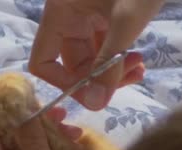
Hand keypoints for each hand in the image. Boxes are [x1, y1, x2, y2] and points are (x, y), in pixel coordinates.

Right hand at [29, 0, 163, 109]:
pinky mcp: (107, 15)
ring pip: (92, 58)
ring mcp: (88, 16)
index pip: (43, 60)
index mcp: (60, 13)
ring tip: (139, 69)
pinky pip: (105, 46)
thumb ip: (108, 65)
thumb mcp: (125, 22)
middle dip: (98, 78)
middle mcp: (69, 17)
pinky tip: (139, 62)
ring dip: (113, 70)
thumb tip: (95, 105)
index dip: (62, 82)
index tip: (91, 94)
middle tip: (128, 78)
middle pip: (72, 63)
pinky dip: (120, 58)